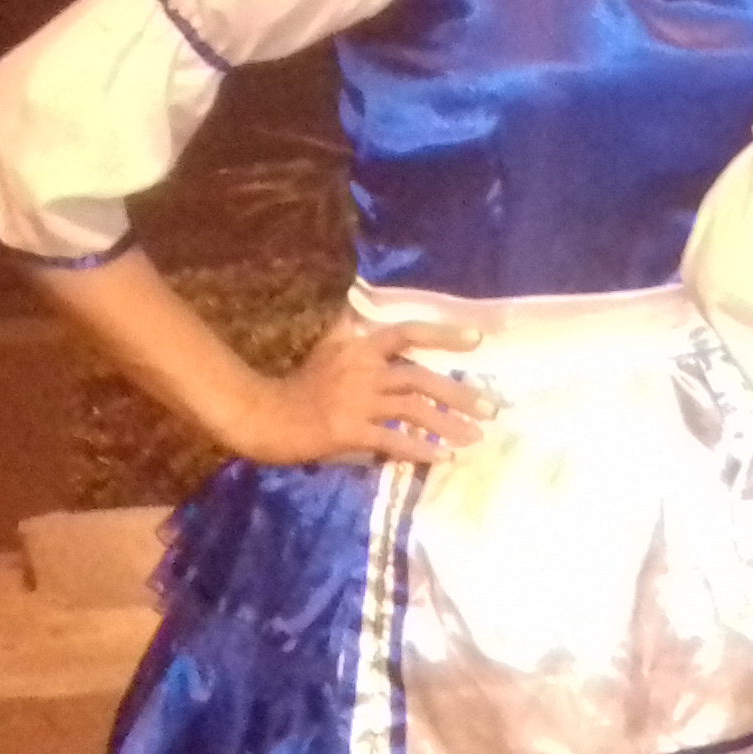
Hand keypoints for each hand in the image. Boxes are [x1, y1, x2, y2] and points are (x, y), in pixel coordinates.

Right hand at [219, 315, 488, 467]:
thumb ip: (350, 331)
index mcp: (359, 348)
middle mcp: (362, 370)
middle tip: (492, 407)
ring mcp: (355, 401)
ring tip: (475, 437)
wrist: (260, 415)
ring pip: (414, 410)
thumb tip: (359, 296)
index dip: (443, 333)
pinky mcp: (347, 430)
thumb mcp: (327, 348)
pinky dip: (420, 449)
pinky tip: (442, 457)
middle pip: (421, 378)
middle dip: (460, 393)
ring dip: (448, 424)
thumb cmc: (297, 385)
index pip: (407, 332)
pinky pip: (393, 440)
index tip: (477, 338)